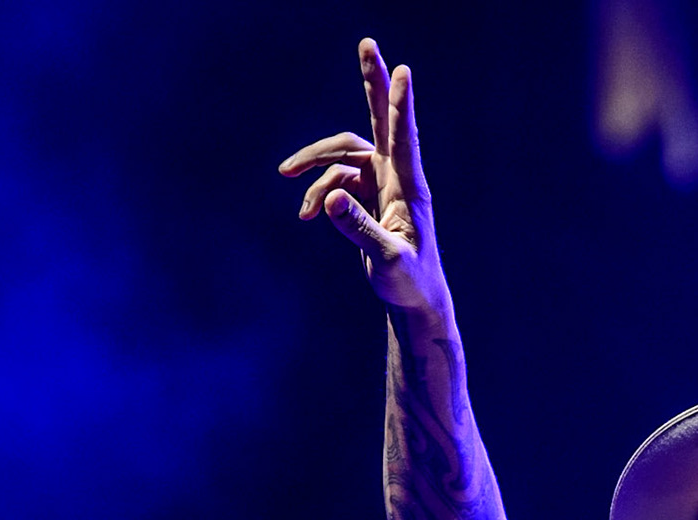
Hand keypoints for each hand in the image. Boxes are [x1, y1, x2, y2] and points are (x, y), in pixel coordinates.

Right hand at [279, 39, 447, 316]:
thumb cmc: (408, 281)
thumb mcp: (385, 260)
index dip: (400, 105)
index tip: (403, 71)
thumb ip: (359, 230)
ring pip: (342, 156)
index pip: (403, 138)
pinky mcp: (367, 196)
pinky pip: (335, 181)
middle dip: (371, 83)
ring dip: (314, 164)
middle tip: (368, 43)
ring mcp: (381, 184)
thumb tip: (331, 199)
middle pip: (380, 120)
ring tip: (286, 176)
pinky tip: (305, 215)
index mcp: (409, 188)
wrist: (412, 298)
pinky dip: (317, 193)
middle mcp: (397, 178)